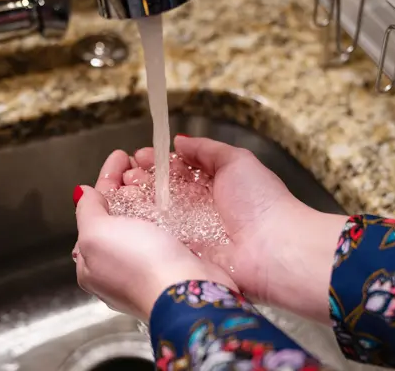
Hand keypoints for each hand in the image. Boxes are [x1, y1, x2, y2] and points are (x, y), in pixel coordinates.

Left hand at [73, 150, 235, 319]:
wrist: (187, 293)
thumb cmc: (138, 265)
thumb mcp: (97, 234)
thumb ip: (87, 211)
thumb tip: (83, 193)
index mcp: (91, 263)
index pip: (93, 212)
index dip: (105, 181)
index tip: (120, 156)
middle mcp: (118, 267)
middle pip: (119, 215)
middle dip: (128, 186)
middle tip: (141, 161)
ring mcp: (148, 265)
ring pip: (145, 222)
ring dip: (150, 196)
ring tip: (160, 173)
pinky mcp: (175, 263)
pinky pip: (168, 230)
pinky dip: (169, 211)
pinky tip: (177, 196)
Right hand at [125, 136, 347, 322]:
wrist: (273, 249)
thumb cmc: (261, 202)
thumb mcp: (237, 162)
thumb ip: (207, 149)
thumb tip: (181, 141)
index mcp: (217, 185)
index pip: (181, 171)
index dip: (160, 163)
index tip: (140, 156)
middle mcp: (202, 209)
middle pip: (165, 192)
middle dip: (144, 180)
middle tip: (126, 173)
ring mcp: (193, 232)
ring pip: (158, 214)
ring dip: (138, 200)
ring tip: (121, 188)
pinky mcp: (185, 253)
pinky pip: (160, 237)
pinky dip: (142, 225)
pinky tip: (126, 213)